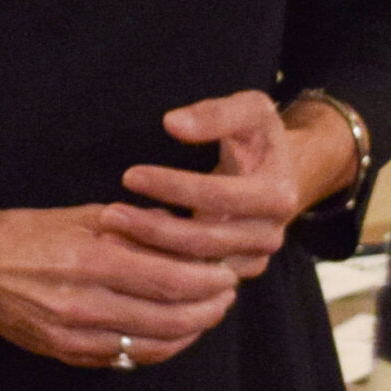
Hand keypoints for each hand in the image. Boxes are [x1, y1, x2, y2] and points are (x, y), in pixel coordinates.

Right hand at [0, 197, 240, 368]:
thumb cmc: (28, 232)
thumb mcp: (84, 216)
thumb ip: (137, 228)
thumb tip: (189, 233)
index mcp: (87, 260)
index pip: (167, 280)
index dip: (206, 281)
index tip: (226, 273)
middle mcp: (83, 303)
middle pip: (168, 317)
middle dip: (208, 308)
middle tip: (226, 294)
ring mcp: (74, 336)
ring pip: (153, 345)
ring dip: (189, 332)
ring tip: (207, 313)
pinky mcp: (67, 354)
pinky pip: (127, 358)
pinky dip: (159, 348)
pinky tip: (173, 333)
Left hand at [106, 90, 342, 283]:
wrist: (282, 171)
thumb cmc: (258, 135)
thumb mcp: (250, 109)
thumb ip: (216, 114)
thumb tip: (173, 123)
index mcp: (277, 194)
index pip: (218, 196)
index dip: (173, 187)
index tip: (129, 175)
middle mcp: (270, 234)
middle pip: (206, 240)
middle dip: (154, 228)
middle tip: (109, 213)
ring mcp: (255, 258)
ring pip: (198, 268)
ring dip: (152, 254)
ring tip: (109, 236)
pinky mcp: (237, 272)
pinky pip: (196, 281)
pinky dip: (161, 268)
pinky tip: (128, 253)